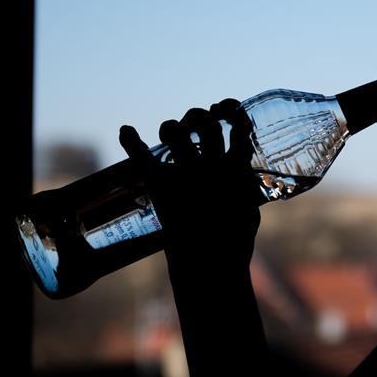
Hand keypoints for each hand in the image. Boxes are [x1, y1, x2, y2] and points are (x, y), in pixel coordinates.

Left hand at [118, 99, 261, 281]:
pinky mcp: (161, 185)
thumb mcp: (251, 213)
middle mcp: (211, 164)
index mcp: (236, 168)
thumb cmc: (234, 244)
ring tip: (169, 133)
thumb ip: (245, 192)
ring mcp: (185, 172)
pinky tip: (125, 130)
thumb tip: (241, 182)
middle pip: (205, 123)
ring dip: (171, 127)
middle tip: (193, 124)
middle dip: (199, 117)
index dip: (232, 113)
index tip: (224, 111)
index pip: (238, 126)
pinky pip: (142, 156)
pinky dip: (130, 140)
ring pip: (176, 131)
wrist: (210, 264)